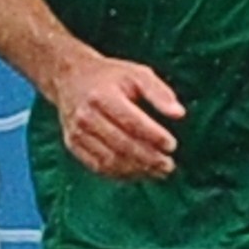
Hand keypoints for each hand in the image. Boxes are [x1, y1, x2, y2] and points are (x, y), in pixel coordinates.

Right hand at [53, 50, 183, 178]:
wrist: (69, 78)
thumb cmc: (110, 77)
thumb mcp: (137, 74)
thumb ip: (159, 92)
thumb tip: (179, 114)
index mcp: (102, 96)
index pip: (131, 123)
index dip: (154, 137)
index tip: (172, 145)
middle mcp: (85, 116)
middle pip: (121, 145)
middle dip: (149, 159)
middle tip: (169, 166)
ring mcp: (76, 133)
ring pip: (109, 160)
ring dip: (136, 170)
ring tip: (158, 172)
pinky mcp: (73, 144)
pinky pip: (97, 166)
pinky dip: (120, 174)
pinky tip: (138, 173)